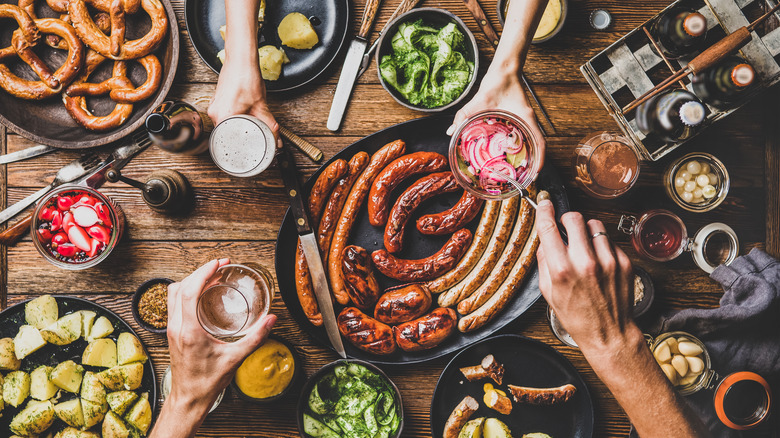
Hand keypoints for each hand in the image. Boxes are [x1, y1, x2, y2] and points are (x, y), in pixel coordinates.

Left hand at [166, 258, 276, 409]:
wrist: (189, 398)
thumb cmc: (208, 382)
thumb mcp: (236, 358)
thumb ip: (255, 338)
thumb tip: (271, 320)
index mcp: (190, 331)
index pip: (190, 292)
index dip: (203, 273)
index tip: (217, 264)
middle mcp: (177, 327)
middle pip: (180, 287)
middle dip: (200, 272)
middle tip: (219, 266)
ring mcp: (171, 329)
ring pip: (173, 294)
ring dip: (190, 280)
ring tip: (211, 276)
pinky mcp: (172, 332)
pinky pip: (174, 303)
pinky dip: (186, 291)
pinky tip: (202, 294)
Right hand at [208, 59, 279, 140]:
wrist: (241, 59)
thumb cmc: (246, 77)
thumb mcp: (261, 105)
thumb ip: (269, 123)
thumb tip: (277, 137)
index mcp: (223, 117)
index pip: (228, 142)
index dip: (240, 146)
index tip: (248, 149)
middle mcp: (214, 113)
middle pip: (227, 134)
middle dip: (240, 136)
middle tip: (251, 139)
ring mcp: (213, 107)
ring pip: (225, 124)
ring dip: (237, 126)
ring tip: (247, 126)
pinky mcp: (216, 101)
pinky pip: (224, 116)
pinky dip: (233, 118)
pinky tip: (242, 115)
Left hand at [447, 69, 545, 167]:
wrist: (503, 69)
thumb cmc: (497, 82)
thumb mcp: (480, 101)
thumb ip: (464, 115)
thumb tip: (451, 131)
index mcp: (525, 117)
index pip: (540, 141)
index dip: (541, 158)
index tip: (537, 172)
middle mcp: (528, 120)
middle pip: (537, 145)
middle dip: (535, 162)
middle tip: (526, 177)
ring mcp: (524, 119)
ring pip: (532, 140)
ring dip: (529, 155)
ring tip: (520, 170)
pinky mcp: (518, 117)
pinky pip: (523, 134)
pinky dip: (521, 145)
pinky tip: (509, 152)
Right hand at [534, 200, 636, 354]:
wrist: (608, 334)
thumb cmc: (577, 316)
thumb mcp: (549, 292)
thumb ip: (544, 262)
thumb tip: (545, 239)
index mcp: (562, 270)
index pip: (549, 228)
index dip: (545, 211)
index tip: (545, 203)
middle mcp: (585, 262)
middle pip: (574, 218)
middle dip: (567, 219)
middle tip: (565, 228)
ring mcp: (608, 261)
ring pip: (594, 225)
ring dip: (586, 232)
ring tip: (584, 247)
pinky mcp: (624, 263)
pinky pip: (609, 241)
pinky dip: (602, 246)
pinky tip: (599, 262)